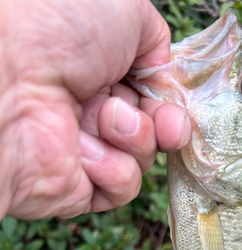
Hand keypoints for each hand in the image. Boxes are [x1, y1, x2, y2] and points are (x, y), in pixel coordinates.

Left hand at [0, 0, 190, 219]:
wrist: (8, 77)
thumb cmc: (58, 27)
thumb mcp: (123, 7)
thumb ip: (154, 38)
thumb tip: (160, 74)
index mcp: (101, 70)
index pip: (151, 97)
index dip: (169, 104)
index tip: (174, 106)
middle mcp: (92, 110)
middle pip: (154, 131)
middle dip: (166, 127)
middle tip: (165, 125)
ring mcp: (85, 149)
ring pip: (143, 159)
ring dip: (135, 139)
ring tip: (103, 119)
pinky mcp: (78, 187)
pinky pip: (122, 188)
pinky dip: (113, 169)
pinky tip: (86, 152)